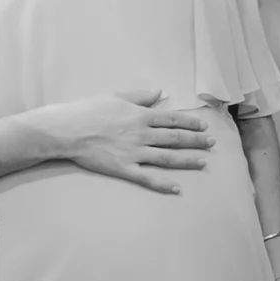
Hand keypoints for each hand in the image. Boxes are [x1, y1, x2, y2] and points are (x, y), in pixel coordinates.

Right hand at [45, 89, 212, 194]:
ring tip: (203, 162)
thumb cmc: (88, 110)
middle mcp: (143, 134)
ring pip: (168, 158)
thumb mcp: (115, 96)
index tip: (204, 125)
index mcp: (141, 116)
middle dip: (196, 140)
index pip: (173, 119)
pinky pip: (148, 178)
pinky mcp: (124, 168)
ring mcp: (135, 153)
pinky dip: (164, 184)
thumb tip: (158, 91)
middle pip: (176, 138)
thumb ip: (139, 95)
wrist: (67, 130)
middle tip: (212, 143)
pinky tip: (177, 188)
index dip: (191, 122)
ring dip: (188, 160)